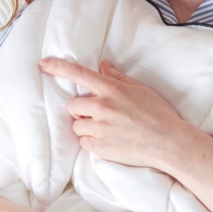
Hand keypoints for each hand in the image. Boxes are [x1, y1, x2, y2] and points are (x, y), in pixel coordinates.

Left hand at [39, 56, 189, 169]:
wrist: (168, 142)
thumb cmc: (158, 113)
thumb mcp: (140, 89)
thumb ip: (117, 77)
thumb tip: (102, 65)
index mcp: (111, 89)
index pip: (79, 74)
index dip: (58, 67)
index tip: (44, 64)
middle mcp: (102, 107)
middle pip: (72, 105)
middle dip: (81, 109)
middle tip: (98, 114)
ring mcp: (100, 128)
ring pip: (77, 125)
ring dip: (86, 126)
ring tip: (107, 129)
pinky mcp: (100, 147)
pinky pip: (84, 143)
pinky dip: (92, 141)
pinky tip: (109, 140)